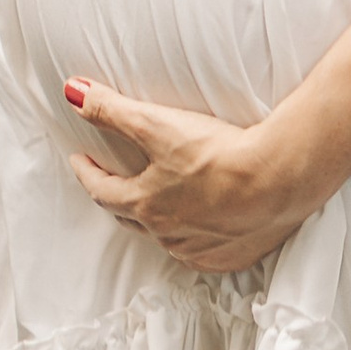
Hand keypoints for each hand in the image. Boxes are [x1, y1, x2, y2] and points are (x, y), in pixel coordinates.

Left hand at [64, 74, 319, 274]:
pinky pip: (202, 252)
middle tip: (114, 185)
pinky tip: (202, 227)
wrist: (278, 179)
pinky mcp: (230, 256)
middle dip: (118, 201)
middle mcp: (168, 234)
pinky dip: (195, 240)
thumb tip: (73, 93)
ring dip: (159, 222)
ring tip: (161, 205)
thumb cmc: (219, 154)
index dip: (87, 173)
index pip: (102, 191)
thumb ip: (112, 110)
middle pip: (131, 219)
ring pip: (167, 238)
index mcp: (146, 204)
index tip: (80, 161)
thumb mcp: (156, 124)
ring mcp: (199, 250)